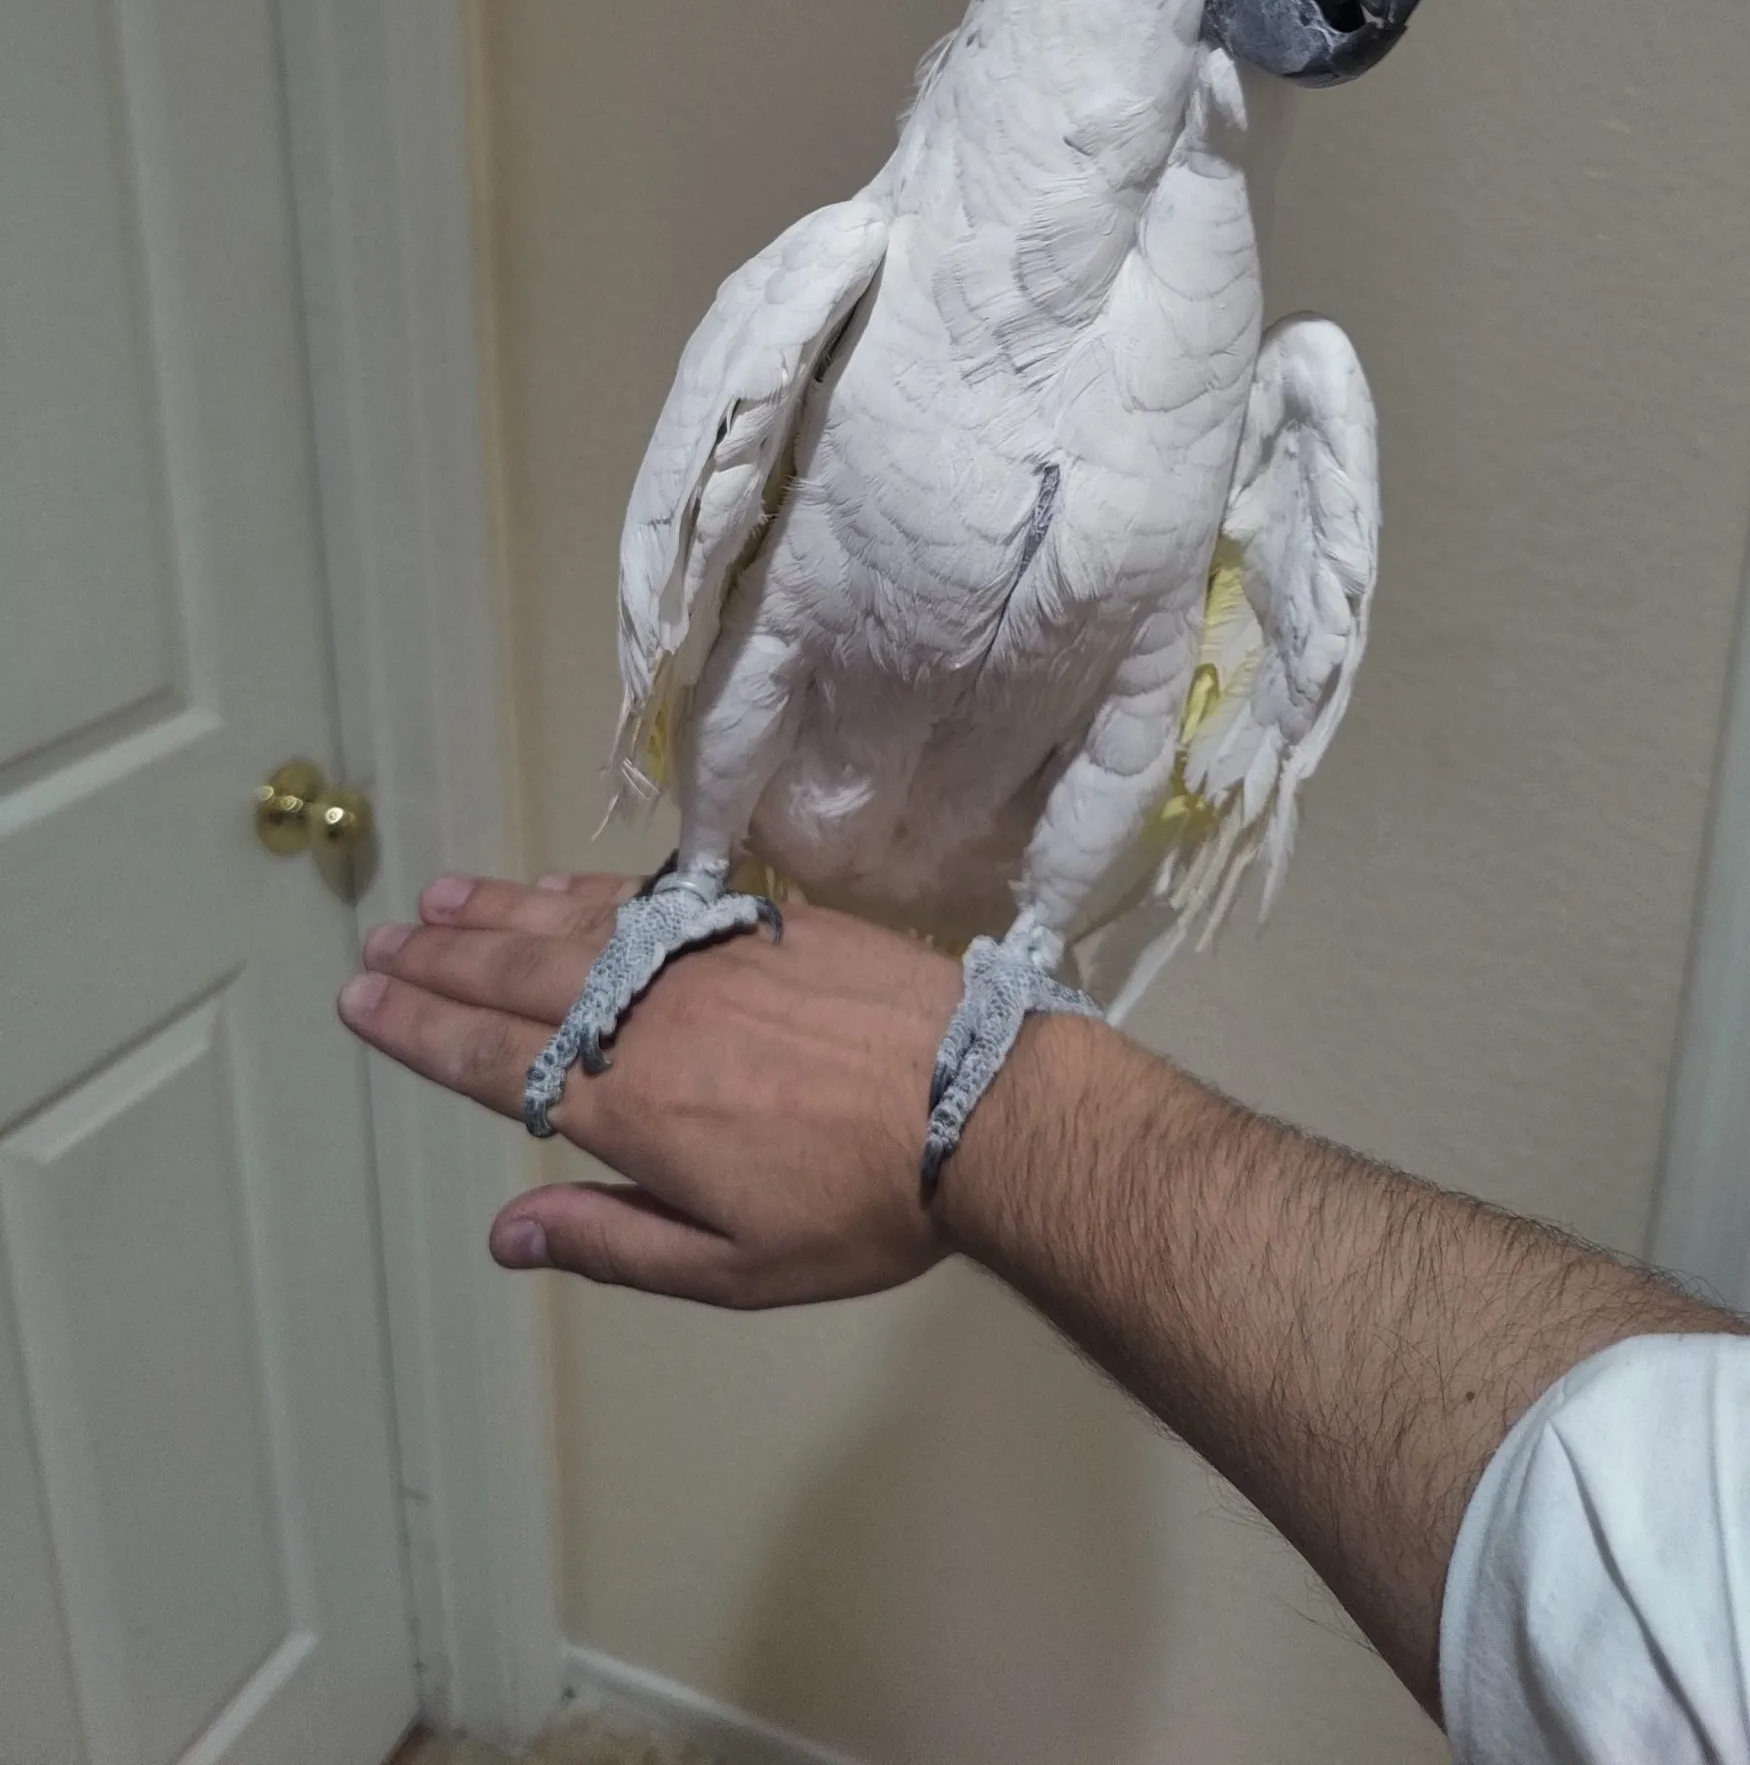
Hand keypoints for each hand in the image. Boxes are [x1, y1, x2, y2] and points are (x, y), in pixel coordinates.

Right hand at [337, 874, 962, 1305]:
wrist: (985, 1099)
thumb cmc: (862, 1207)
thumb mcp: (733, 1267)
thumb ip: (612, 1244)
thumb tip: (503, 1235)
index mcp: (630, 1106)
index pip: (494, 1061)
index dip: (419, 1030)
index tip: (360, 999)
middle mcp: (649, 1017)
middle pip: (517, 978)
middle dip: (437, 961)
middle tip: (377, 940)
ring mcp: (704, 957)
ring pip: (574, 925)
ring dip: (495, 913)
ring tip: (436, 900)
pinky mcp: (759, 920)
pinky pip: (644, 897)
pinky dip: (583, 890)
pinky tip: (552, 887)